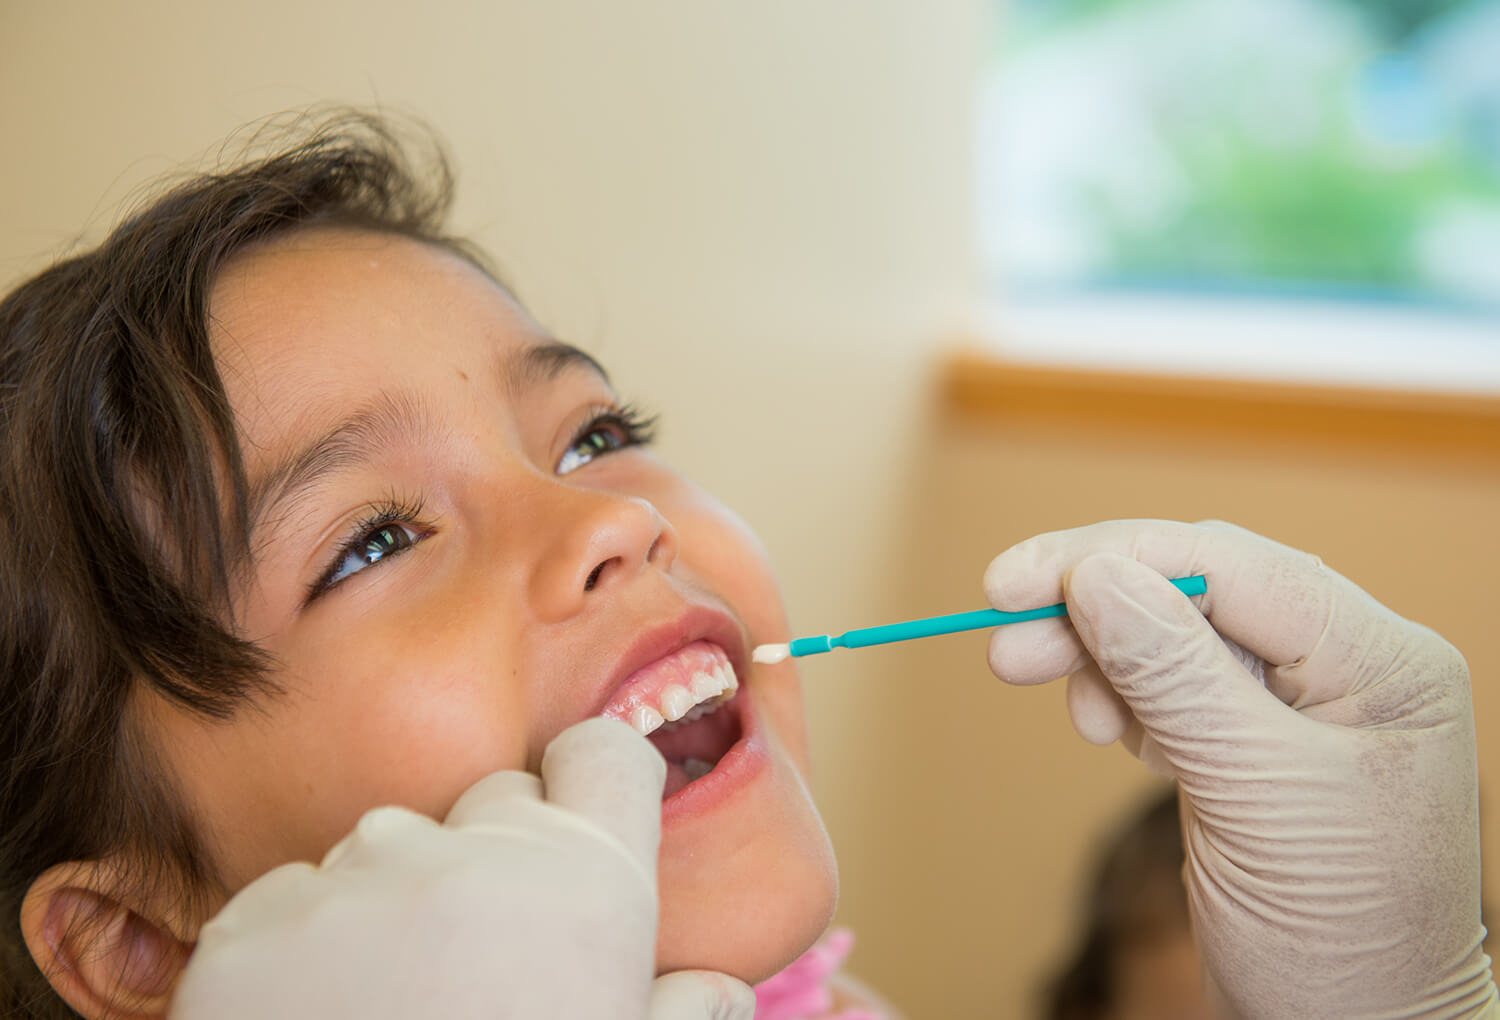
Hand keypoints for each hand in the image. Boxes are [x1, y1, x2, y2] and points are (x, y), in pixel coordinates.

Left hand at [168, 717, 753, 1019]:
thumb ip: (680, 1017)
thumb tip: (721, 990)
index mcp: (589, 888)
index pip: (602, 754)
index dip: (589, 784)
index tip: (574, 824)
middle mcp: (473, 858)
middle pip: (493, 804)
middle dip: (492, 861)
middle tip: (478, 973)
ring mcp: (354, 885)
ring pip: (383, 856)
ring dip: (389, 909)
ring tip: (389, 1017)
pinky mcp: (254, 929)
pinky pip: (288, 905)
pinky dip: (297, 953)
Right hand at [984, 520, 1495, 1018]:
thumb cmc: (1336, 932)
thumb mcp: (1253, 793)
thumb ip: (1175, 676)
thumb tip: (1095, 575)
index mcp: (1382, 660)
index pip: (1235, 567)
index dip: (1118, 557)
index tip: (1015, 582)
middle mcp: (1346, 666)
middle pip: (1197, 592)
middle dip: (1095, 606)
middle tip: (1005, 638)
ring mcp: (1299, 704)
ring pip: (1173, 634)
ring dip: (1099, 653)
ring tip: (1048, 690)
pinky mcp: (1252, 742)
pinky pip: (1171, 685)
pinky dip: (1121, 695)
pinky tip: (1107, 727)